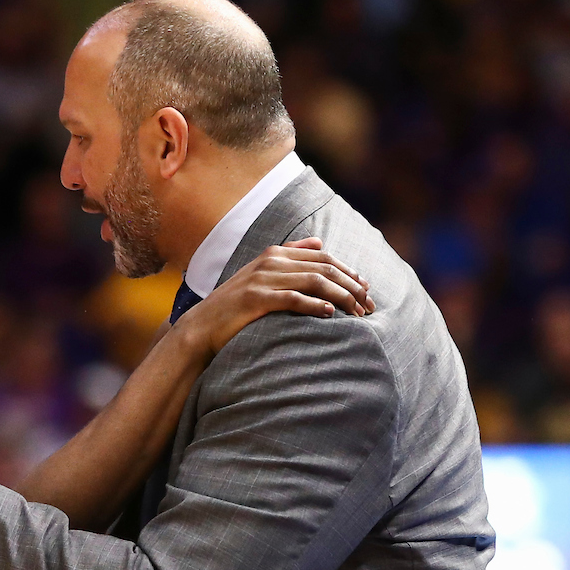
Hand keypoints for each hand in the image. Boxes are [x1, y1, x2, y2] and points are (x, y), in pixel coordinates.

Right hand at [177, 237, 374, 358]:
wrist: (201, 327)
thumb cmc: (235, 306)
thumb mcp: (261, 274)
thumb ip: (290, 256)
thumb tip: (319, 242)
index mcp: (274, 253)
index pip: (323, 257)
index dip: (349, 271)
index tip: (366, 289)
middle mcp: (270, 262)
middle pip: (324, 268)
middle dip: (351, 286)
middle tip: (369, 305)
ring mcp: (261, 279)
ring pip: (314, 282)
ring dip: (341, 297)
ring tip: (357, 313)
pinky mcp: (255, 299)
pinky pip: (293, 299)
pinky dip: (314, 305)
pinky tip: (329, 314)